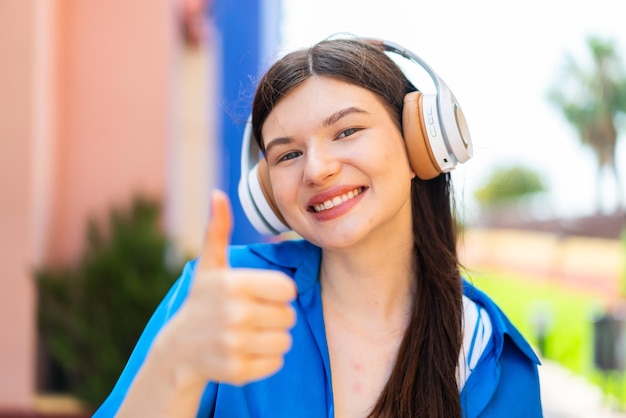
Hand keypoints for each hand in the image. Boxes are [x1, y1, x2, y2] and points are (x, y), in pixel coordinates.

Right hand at [157, 190, 296, 386]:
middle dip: (274, 316)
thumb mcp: (209, 265)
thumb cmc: (202, 301)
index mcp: (234, 284)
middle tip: (251, 316)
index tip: (258, 296)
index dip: (276, 293)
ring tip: (249, 333)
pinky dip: (265, 359)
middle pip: (288, 316)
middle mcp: (234, 314)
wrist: (178, 349)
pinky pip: (276, 363)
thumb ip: (218, 229)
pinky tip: (244, 351)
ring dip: (272, 338)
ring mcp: (235, 344)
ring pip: (285, 341)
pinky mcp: (237, 371)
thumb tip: (218, 193)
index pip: (287, 290)